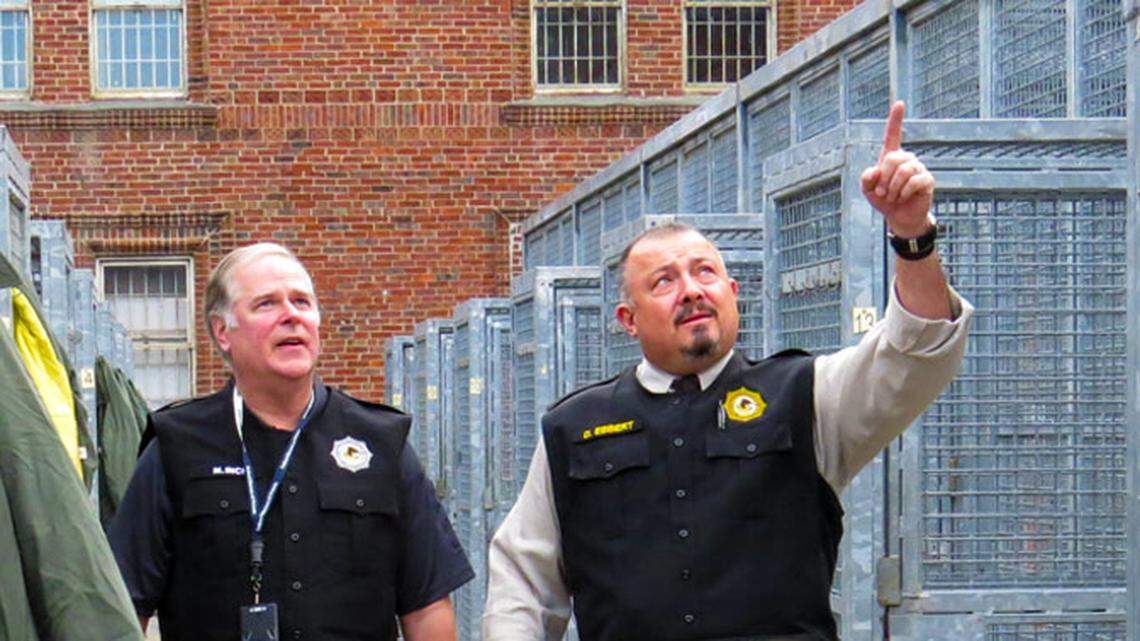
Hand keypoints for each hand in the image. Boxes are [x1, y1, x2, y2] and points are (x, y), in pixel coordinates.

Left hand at [860, 101, 933, 236]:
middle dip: (883, 179)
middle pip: (892, 158)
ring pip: (903, 171)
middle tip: (882, 193)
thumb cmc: (883, 200)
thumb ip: (866, 178)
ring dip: (892, 189)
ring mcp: (919, 168)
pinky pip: (914, 182)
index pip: (893, 134)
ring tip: (892, 197)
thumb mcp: (868, 190)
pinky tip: (903, 198)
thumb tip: (875, 172)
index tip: (899, 103)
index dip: (895, 119)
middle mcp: (907, 159)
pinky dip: (904, 193)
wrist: (899, 217)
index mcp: (891, 157)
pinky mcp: (928, 180)